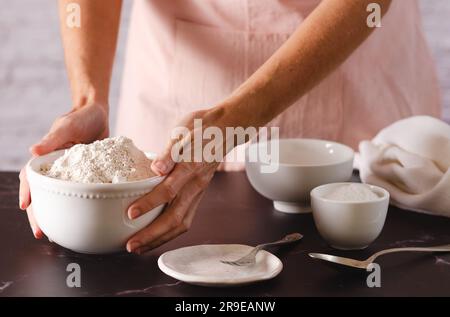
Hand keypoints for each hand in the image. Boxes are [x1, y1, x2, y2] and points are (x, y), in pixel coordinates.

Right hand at [18, 102, 108, 237]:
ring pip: (59, 197)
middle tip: (41, 233)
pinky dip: (77, 205)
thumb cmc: (79, 118)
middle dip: (39, 213)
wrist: (97, 115)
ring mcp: (70, 174)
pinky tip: (81, 218)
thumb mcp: (66, 127)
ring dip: (56, 213)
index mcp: (45, 159)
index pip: (31, 179)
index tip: (26, 207)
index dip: (28, 193)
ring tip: (56, 234)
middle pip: (44, 194)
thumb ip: (52, 139)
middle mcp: (55, 169)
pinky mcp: (86, 175)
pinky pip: (79, 193)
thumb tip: (32, 150)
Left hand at [125, 108, 234, 253]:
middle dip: (152, 235)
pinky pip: (186, 219)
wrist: (225, 129)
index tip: (131, 214)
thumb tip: (156, 168)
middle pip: (175, 217)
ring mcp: (199, 192)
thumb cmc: (201, 128)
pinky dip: (170, 233)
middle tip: (131, 245)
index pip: (168, 190)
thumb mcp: (183, 131)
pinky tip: (156, 237)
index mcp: (190, 167)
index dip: (149, 204)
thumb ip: (170, 152)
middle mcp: (196, 184)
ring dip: (160, 239)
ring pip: (182, 223)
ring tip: (140, 247)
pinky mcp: (198, 195)